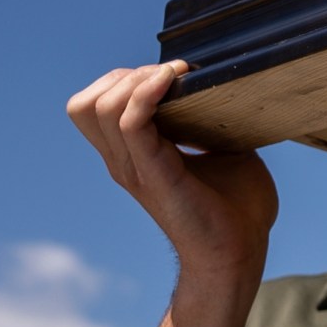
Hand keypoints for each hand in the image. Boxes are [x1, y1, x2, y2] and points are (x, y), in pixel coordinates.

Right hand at [67, 62, 277, 290]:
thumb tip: (225, 91)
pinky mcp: (153, 174)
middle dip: (124, 76)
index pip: (94, 106)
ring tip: (174, 78)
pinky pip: (130, 122)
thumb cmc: (237, 210)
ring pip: (98, 108)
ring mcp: (133, 169)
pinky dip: (148, 92)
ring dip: (137, 80)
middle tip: (171, 77)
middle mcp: (123, 162)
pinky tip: (175, 82)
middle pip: (85, 104)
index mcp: (132, 156)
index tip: (172, 74)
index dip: (125, 80)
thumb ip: (211, 122)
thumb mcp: (221, 151)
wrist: (240, 253)